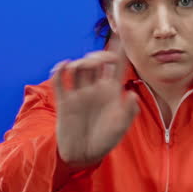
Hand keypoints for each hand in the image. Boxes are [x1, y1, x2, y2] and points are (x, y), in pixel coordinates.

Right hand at [51, 41, 139, 168]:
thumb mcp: (120, 129)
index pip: (116, 67)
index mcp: (111, 92)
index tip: (120, 35)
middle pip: (96, 63)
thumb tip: (132, 95)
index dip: (118, 51)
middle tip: (103, 59)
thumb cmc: (104, 141)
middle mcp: (95, 89)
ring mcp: (79, 93)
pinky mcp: (64, 101)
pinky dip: (60, 70)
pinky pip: (60, 80)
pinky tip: (65, 66)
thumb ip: (128, 113)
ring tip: (85, 66)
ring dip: (81, 63)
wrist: (83, 155)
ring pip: (78, 69)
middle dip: (99, 55)